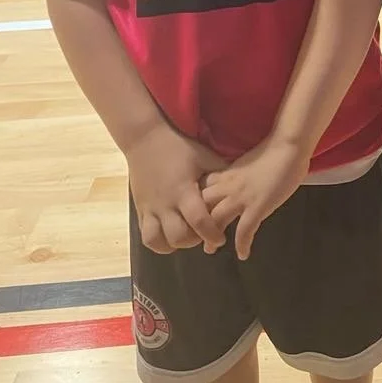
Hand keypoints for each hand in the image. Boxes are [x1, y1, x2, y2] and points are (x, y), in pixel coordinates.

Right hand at [127, 128, 228, 254]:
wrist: (144, 138)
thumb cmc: (178, 147)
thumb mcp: (203, 157)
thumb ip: (221, 174)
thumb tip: (242, 185)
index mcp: (183, 191)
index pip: (199, 221)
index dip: (212, 234)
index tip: (221, 239)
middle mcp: (165, 204)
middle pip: (179, 237)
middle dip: (194, 241)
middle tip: (202, 234)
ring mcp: (150, 208)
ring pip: (157, 241)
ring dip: (173, 244)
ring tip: (183, 236)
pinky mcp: (139, 209)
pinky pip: (145, 235)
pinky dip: (157, 241)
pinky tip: (169, 235)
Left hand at [202, 135, 310, 259]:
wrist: (289, 146)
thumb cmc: (275, 149)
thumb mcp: (249, 161)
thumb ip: (241, 174)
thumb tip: (241, 183)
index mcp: (227, 173)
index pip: (202, 188)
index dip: (195, 201)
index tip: (193, 213)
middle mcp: (228, 185)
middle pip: (202, 205)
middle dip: (196, 221)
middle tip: (195, 234)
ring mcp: (241, 197)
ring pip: (216, 219)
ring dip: (211, 237)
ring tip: (209, 250)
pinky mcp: (257, 207)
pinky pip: (244, 231)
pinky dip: (242, 245)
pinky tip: (243, 254)